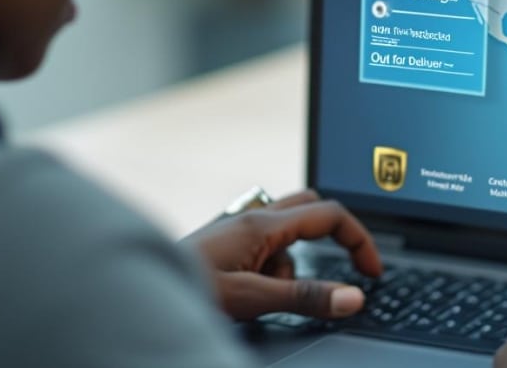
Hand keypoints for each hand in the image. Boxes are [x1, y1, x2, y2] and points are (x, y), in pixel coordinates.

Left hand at [188, 190, 381, 320]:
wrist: (135, 295)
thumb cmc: (187, 289)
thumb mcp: (252, 298)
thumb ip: (304, 297)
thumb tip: (354, 298)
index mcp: (262, 223)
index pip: (330, 214)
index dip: (359, 240)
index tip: (371, 272)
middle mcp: (251, 217)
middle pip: (312, 208)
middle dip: (331, 240)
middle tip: (339, 273)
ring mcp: (237, 227)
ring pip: (287, 233)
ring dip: (292, 263)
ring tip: (262, 298)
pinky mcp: (225, 242)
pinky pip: (264, 247)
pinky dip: (269, 269)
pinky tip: (244, 294)